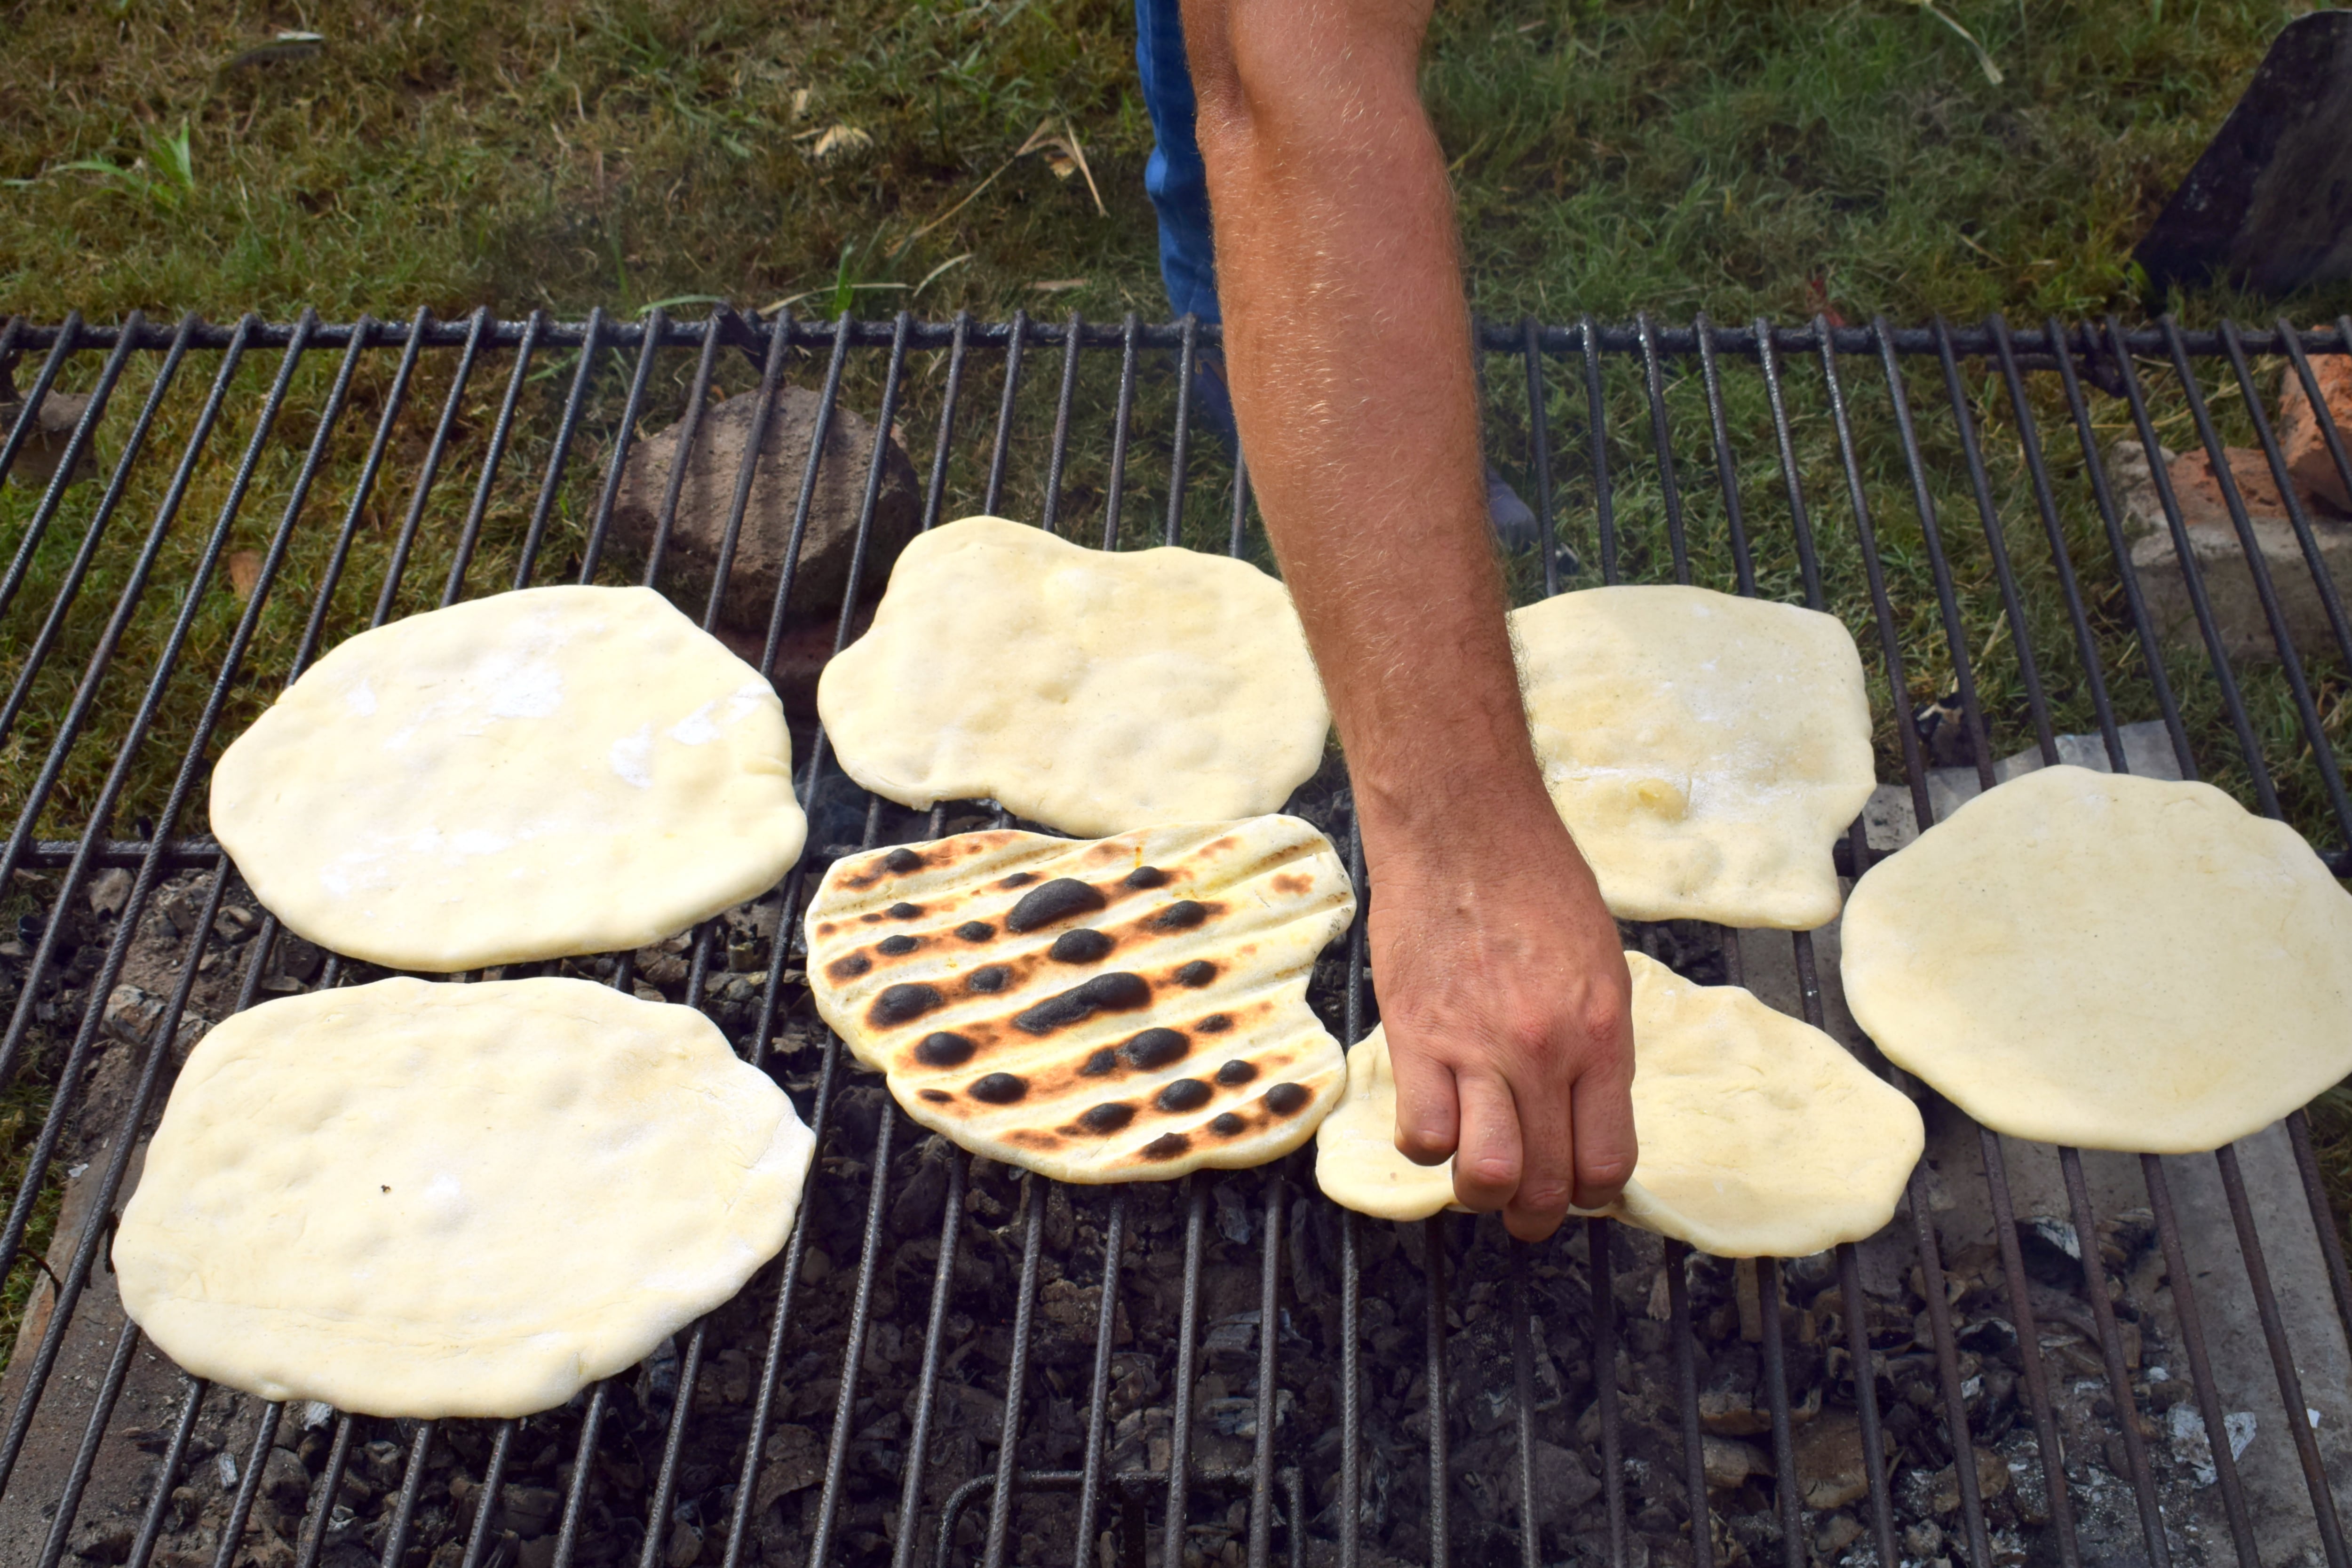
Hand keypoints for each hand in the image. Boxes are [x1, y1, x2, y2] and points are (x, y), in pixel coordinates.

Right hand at [1367, 808, 1636, 1241]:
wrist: (1462, 826)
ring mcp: (1476, 1048)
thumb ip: (1597, 1046)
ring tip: (1476, 1172)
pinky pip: (1420, 1134)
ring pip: (1482, 1176)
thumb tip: (1587, 1111)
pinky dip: (1426, 1144)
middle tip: (1524, 1204)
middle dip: (1535, 1214)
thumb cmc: (1536, 883)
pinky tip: (1434, 1116)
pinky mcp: (1415, 1036)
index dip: (1591, 1194)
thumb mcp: (1601, 965)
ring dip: (1480, 1191)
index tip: (1576, 1185)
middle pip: (1545, 1185)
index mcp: (1601, 1035)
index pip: (1608, 1163)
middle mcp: (1543, 1052)